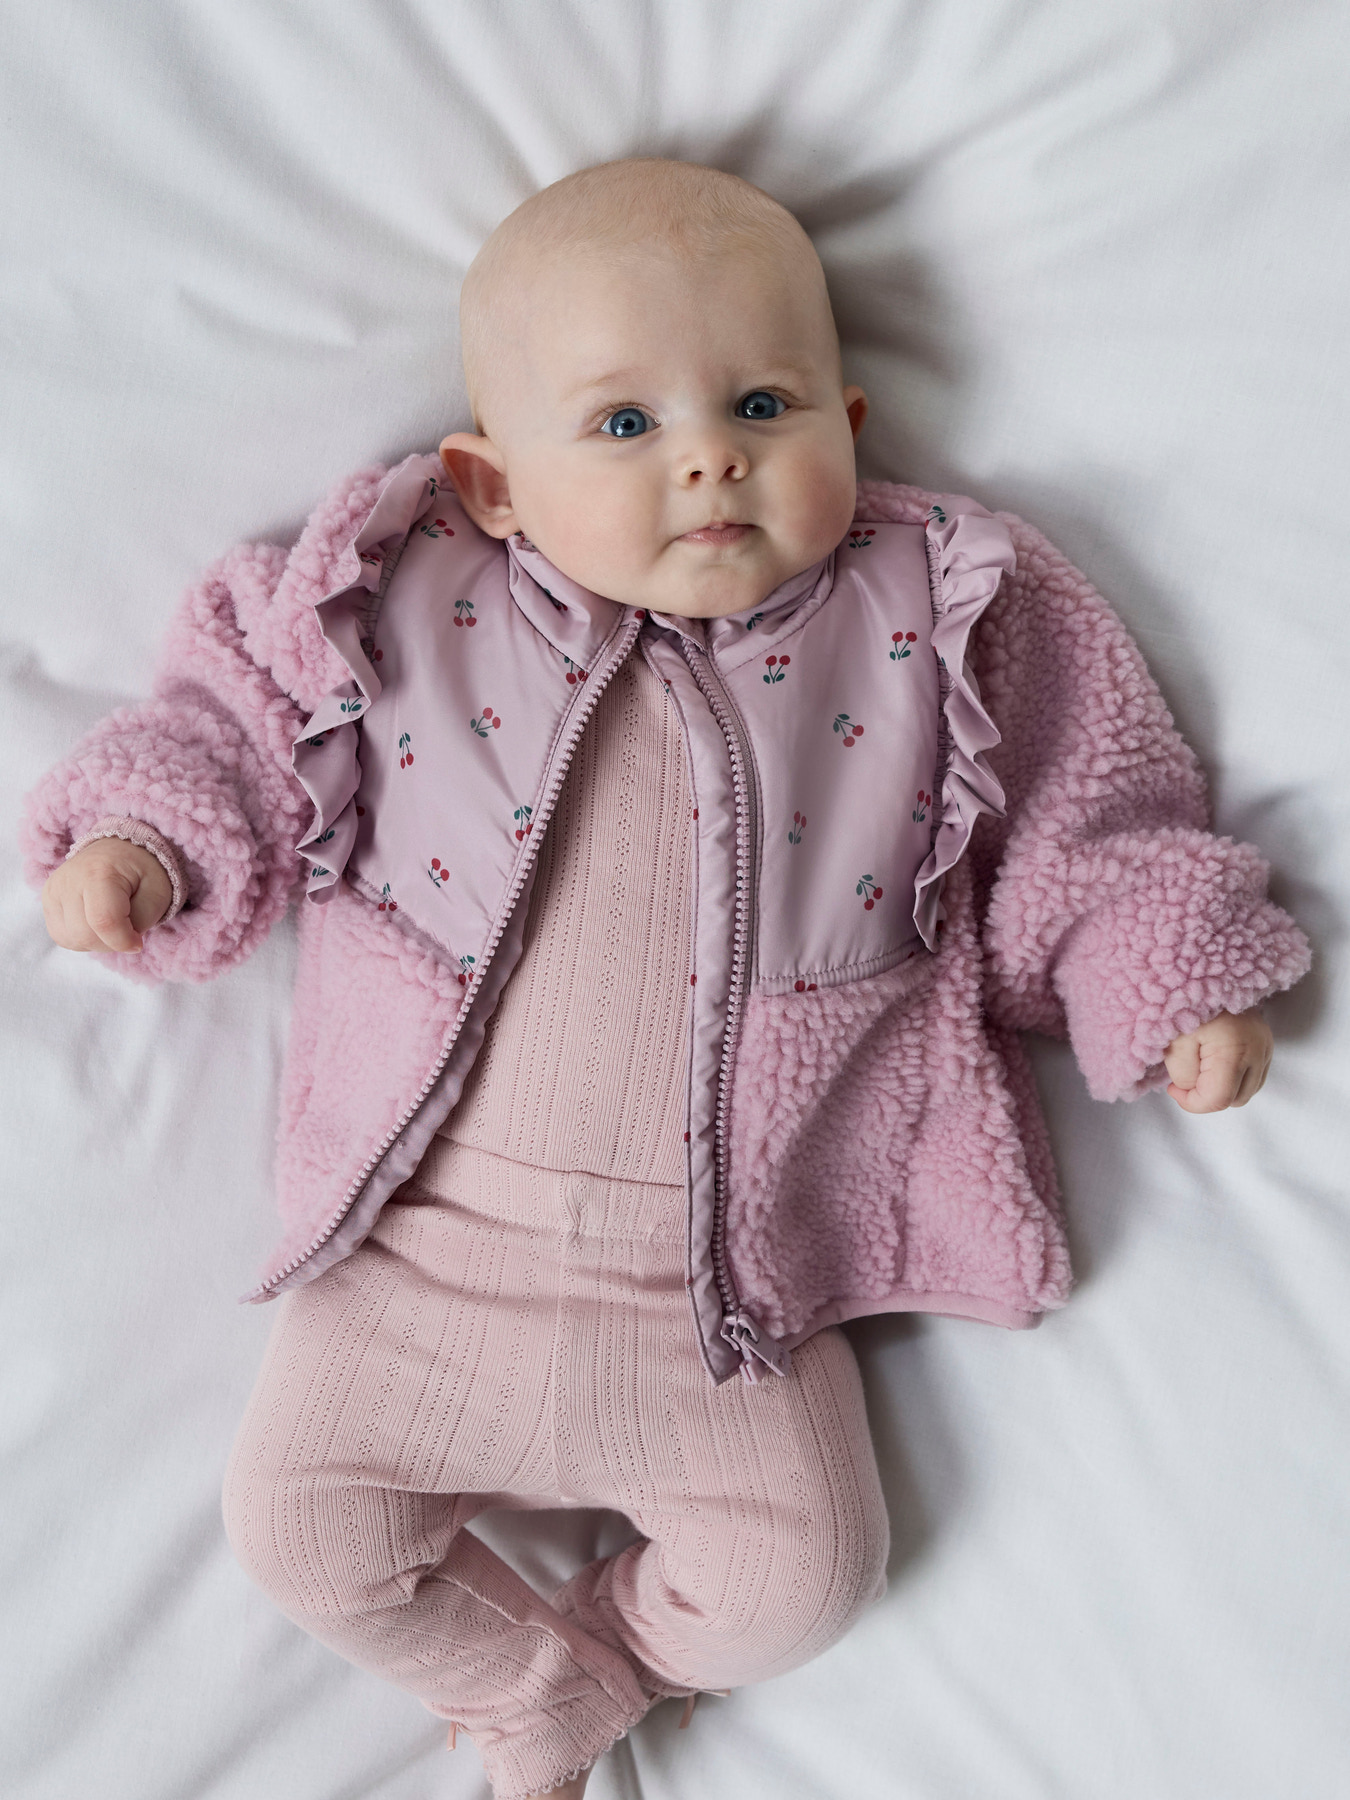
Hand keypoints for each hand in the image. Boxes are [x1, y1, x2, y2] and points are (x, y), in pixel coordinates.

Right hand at [42, 839, 172, 953]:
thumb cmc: (142, 870)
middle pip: (85, 935)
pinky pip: (62, 936)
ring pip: (72, 939)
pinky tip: (95, 924)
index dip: (123, 941)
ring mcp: (54, 889)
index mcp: (99, 873)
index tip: (138, 943)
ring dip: (97, 942)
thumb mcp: (157, 892)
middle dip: (112, 943)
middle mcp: (69, 880)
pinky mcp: (47, 899)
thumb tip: (124, 943)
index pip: (104, 922)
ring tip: (112, 923)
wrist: (119, 849)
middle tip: (128, 929)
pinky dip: (82, 939)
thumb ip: (143, 920)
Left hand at [1163, 1008, 1271, 1112]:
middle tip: (1182, 1079)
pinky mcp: (1266, 1042)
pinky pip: (1253, 1076)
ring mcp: (1266, 1046)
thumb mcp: (1173, 1040)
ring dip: (1221, 1089)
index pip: (1218, 1100)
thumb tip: (1191, 1089)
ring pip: (1246, 1091)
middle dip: (1206, 1096)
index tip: (1172, 1088)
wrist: (1206, 968)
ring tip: (1197, 1069)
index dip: (1192, 1102)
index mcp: (1235, 1050)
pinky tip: (1213, 1065)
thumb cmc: (1185, 1000)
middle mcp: (1258, 1051)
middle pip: (1235, 1100)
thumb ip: (1183, 1074)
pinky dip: (1234, 1079)